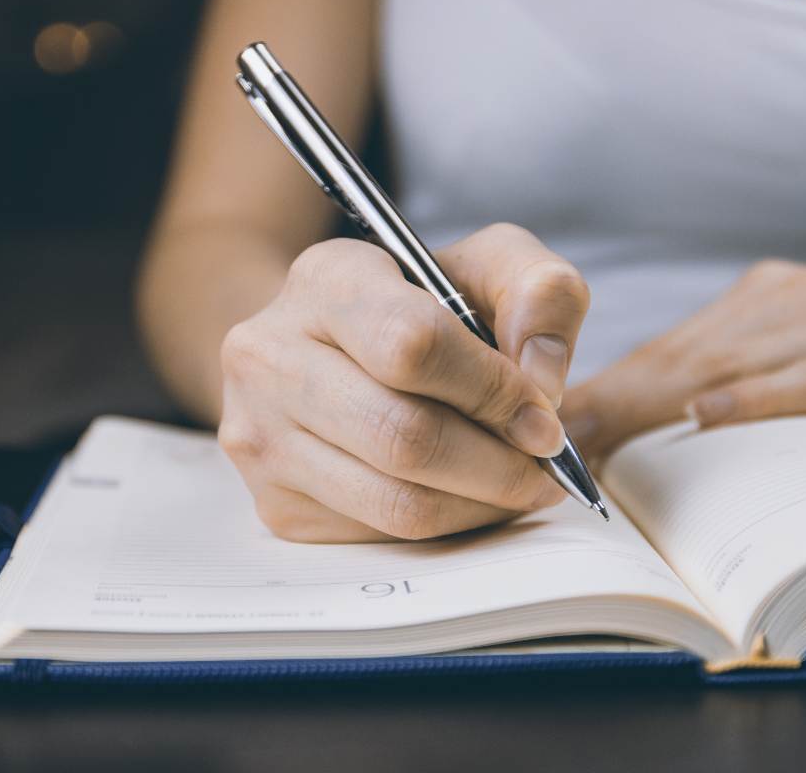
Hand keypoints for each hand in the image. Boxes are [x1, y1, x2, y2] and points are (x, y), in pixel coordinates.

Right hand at [219, 223, 590, 541]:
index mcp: (326, 280)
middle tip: (543, 467)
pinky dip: (446, 526)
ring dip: (481, 505)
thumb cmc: (419, 308)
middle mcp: (269, 356)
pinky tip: (464, 495)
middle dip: (498, 464)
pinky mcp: (275, 504)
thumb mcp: (486, 269)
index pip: (412, 346)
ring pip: (397, 502)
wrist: (326, 351)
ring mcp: (262, 437)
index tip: (543, 417)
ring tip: (515, 484)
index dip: (492, 391)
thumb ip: (540, 294)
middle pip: (404, 437)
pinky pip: (381, 537)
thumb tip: (542, 381)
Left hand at [560, 260, 805, 459]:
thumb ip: (744, 374)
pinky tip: (707, 414)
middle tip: (547, 441)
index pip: (673, 348)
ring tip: (592, 441)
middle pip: (686, 355)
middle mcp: (798, 296)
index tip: (551, 426)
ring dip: (655, 407)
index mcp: (770, 298)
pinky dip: (759, 397)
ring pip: (734, 364)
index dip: (609, 388)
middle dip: (612, 402)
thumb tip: (662, 426)